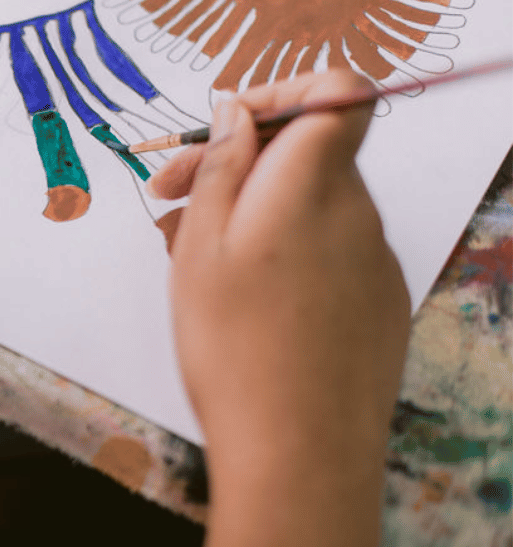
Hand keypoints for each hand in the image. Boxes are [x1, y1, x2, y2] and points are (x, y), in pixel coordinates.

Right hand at [160, 71, 411, 546]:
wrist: (301, 455)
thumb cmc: (236, 348)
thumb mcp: (200, 246)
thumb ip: (220, 167)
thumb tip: (237, 113)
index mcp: (314, 184)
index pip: (337, 91)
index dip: (282, 93)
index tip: (225, 131)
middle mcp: (358, 213)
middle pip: (308, 155)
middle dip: (238, 165)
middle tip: (168, 202)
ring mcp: (375, 263)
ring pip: (311, 209)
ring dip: (252, 215)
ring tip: (192, 264)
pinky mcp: (378, 308)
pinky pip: (329, 255)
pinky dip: (285, 257)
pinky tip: (242, 306)